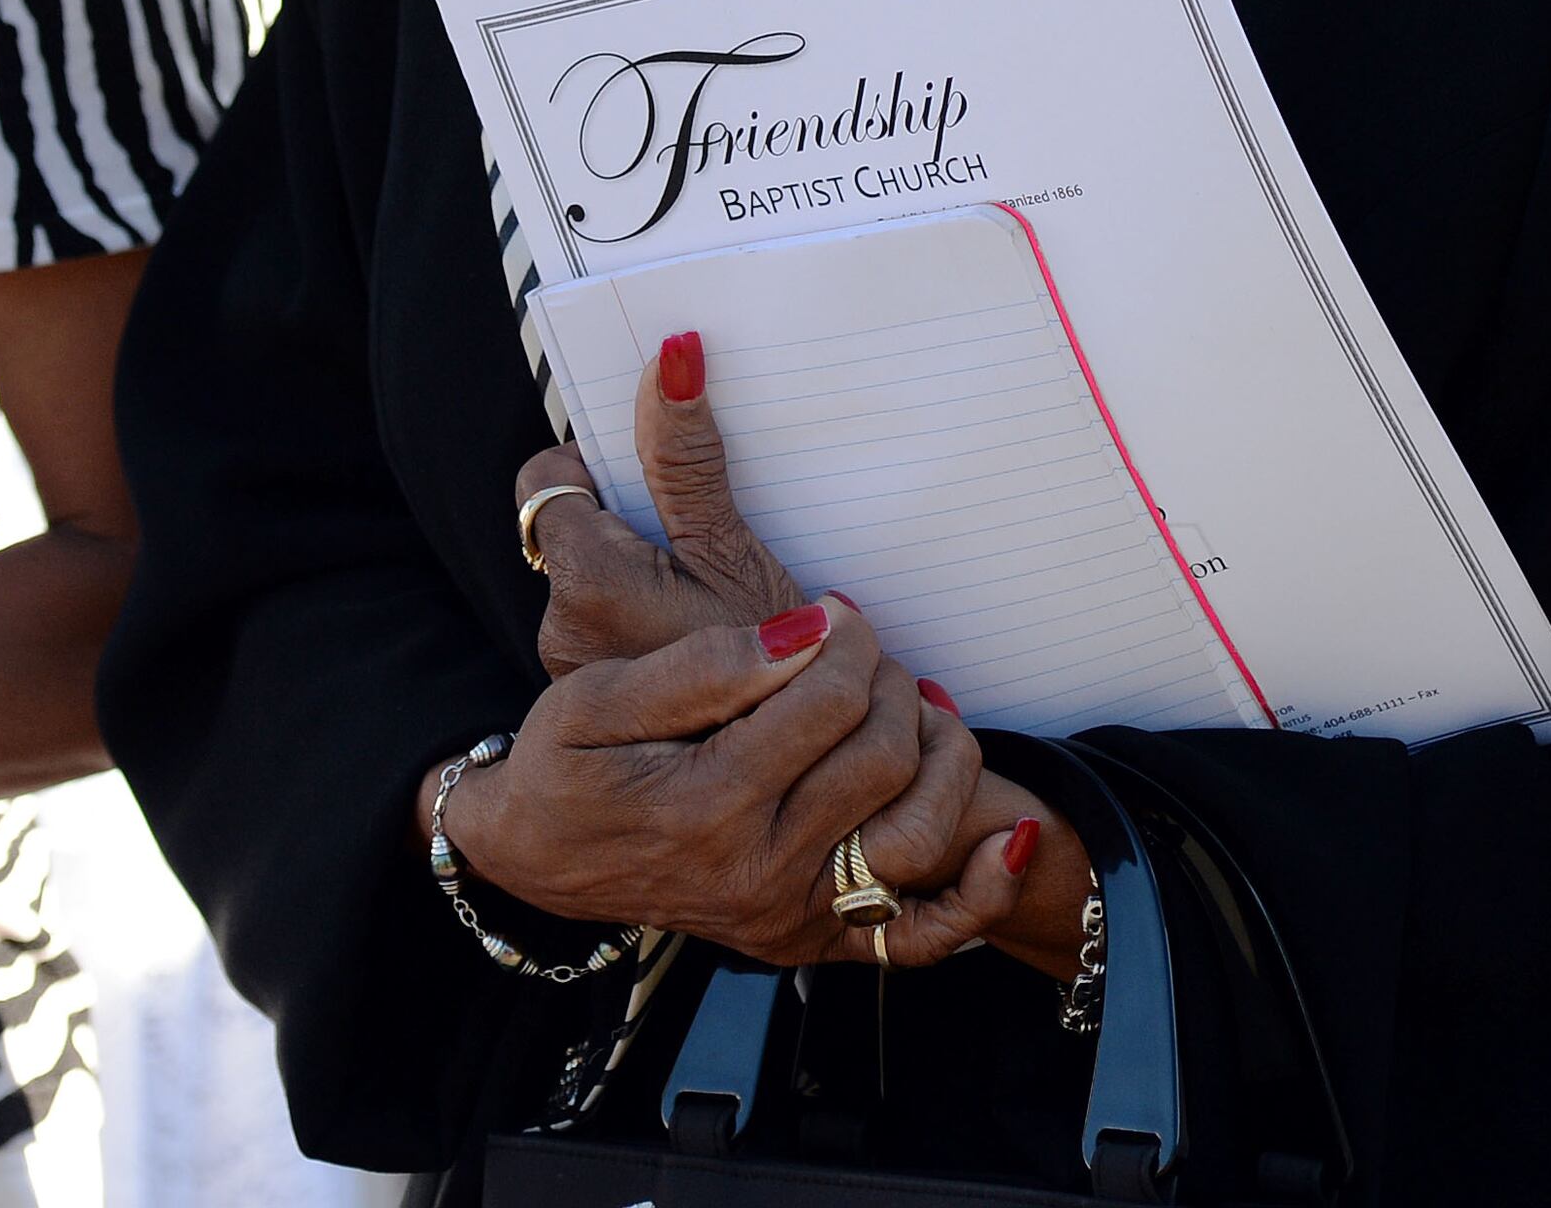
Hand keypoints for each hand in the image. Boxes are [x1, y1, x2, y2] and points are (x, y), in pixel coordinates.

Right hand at [442, 600, 1029, 968]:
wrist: (539, 856)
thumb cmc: (567, 763)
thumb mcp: (600, 696)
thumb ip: (704, 667)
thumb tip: (802, 633)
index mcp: (706, 805)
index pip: (828, 700)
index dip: (845, 637)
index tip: (833, 610)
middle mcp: (759, 871)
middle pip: (884, 755)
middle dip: (889, 680)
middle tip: (862, 651)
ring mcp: (792, 916)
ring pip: (920, 831)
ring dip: (943, 755)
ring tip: (912, 707)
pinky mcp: (814, 940)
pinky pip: (922, 936)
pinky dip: (982, 892)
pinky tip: (1011, 836)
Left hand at [523, 332, 804, 674]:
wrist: (798, 789)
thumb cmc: (772, 669)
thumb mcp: (736, 551)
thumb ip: (687, 457)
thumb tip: (670, 354)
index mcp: (588, 580)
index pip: (546, 480)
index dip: (590, 461)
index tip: (645, 466)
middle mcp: (561, 627)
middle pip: (570, 529)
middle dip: (625, 513)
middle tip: (692, 521)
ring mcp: (577, 667)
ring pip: (590, 577)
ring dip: (639, 562)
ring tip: (706, 577)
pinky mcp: (600, 694)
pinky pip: (606, 622)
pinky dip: (644, 607)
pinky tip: (701, 620)